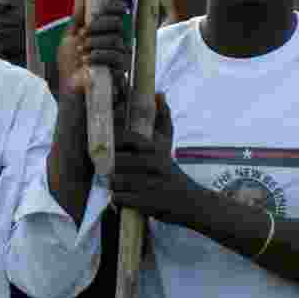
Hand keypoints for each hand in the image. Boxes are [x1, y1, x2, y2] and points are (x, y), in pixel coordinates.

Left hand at [56, 0, 130, 98]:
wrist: (70, 90)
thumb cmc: (69, 66)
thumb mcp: (69, 38)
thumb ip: (77, 17)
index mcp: (104, 31)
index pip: (117, 12)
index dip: (114, 6)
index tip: (106, 6)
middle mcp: (116, 41)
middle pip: (117, 23)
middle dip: (98, 27)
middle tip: (83, 35)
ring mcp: (120, 56)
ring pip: (115, 39)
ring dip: (94, 44)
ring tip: (82, 53)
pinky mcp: (121, 71)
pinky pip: (116, 56)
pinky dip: (98, 56)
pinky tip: (88, 62)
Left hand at [111, 94, 198, 222]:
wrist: (192, 203)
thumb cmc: (171, 170)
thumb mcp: (167, 144)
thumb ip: (161, 119)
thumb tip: (159, 94)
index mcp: (154, 147)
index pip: (125, 137)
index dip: (112, 141)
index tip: (107, 146)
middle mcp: (153, 163)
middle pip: (114, 160)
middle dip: (109, 166)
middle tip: (111, 169)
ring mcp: (150, 184)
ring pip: (114, 180)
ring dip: (114, 183)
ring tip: (120, 183)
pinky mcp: (148, 203)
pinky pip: (120, 198)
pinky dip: (119, 199)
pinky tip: (126, 196)